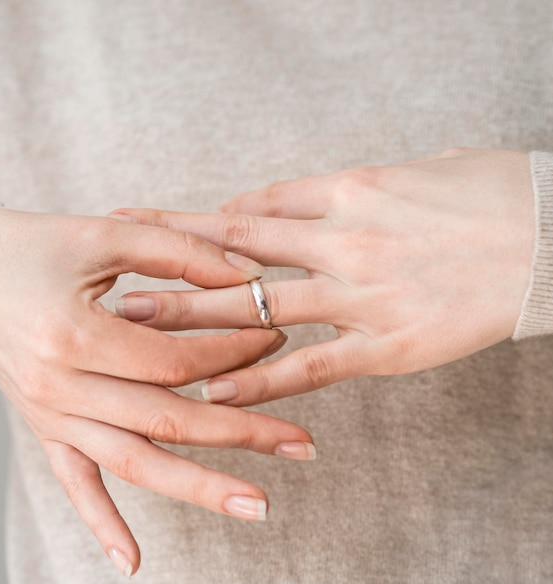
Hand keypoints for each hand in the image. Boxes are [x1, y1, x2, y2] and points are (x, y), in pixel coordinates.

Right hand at [0, 209, 314, 575]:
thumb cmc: (33, 248)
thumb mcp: (105, 235)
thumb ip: (179, 250)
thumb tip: (248, 275)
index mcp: (73, 336)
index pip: (175, 361)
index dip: (232, 352)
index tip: (275, 336)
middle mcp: (60, 388)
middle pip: (168, 421)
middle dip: (242, 432)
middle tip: (303, 445)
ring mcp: (52, 416)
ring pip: (135, 464)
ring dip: (200, 488)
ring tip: (260, 506)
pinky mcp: (45, 429)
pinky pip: (75, 484)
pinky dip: (102, 523)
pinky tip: (134, 561)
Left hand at [110, 148, 534, 405]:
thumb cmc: (490, 194)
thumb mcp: (414, 170)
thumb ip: (352, 186)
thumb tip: (308, 196)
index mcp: (348, 190)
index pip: (253, 207)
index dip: (201, 222)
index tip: (161, 231)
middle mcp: (342, 240)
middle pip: (233, 251)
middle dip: (169, 262)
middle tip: (114, 273)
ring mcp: (360, 294)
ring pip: (256, 308)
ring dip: (192, 317)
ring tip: (137, 324)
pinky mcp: (385, 345)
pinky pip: (308, 366)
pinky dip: (257, 380)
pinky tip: (211, 392)